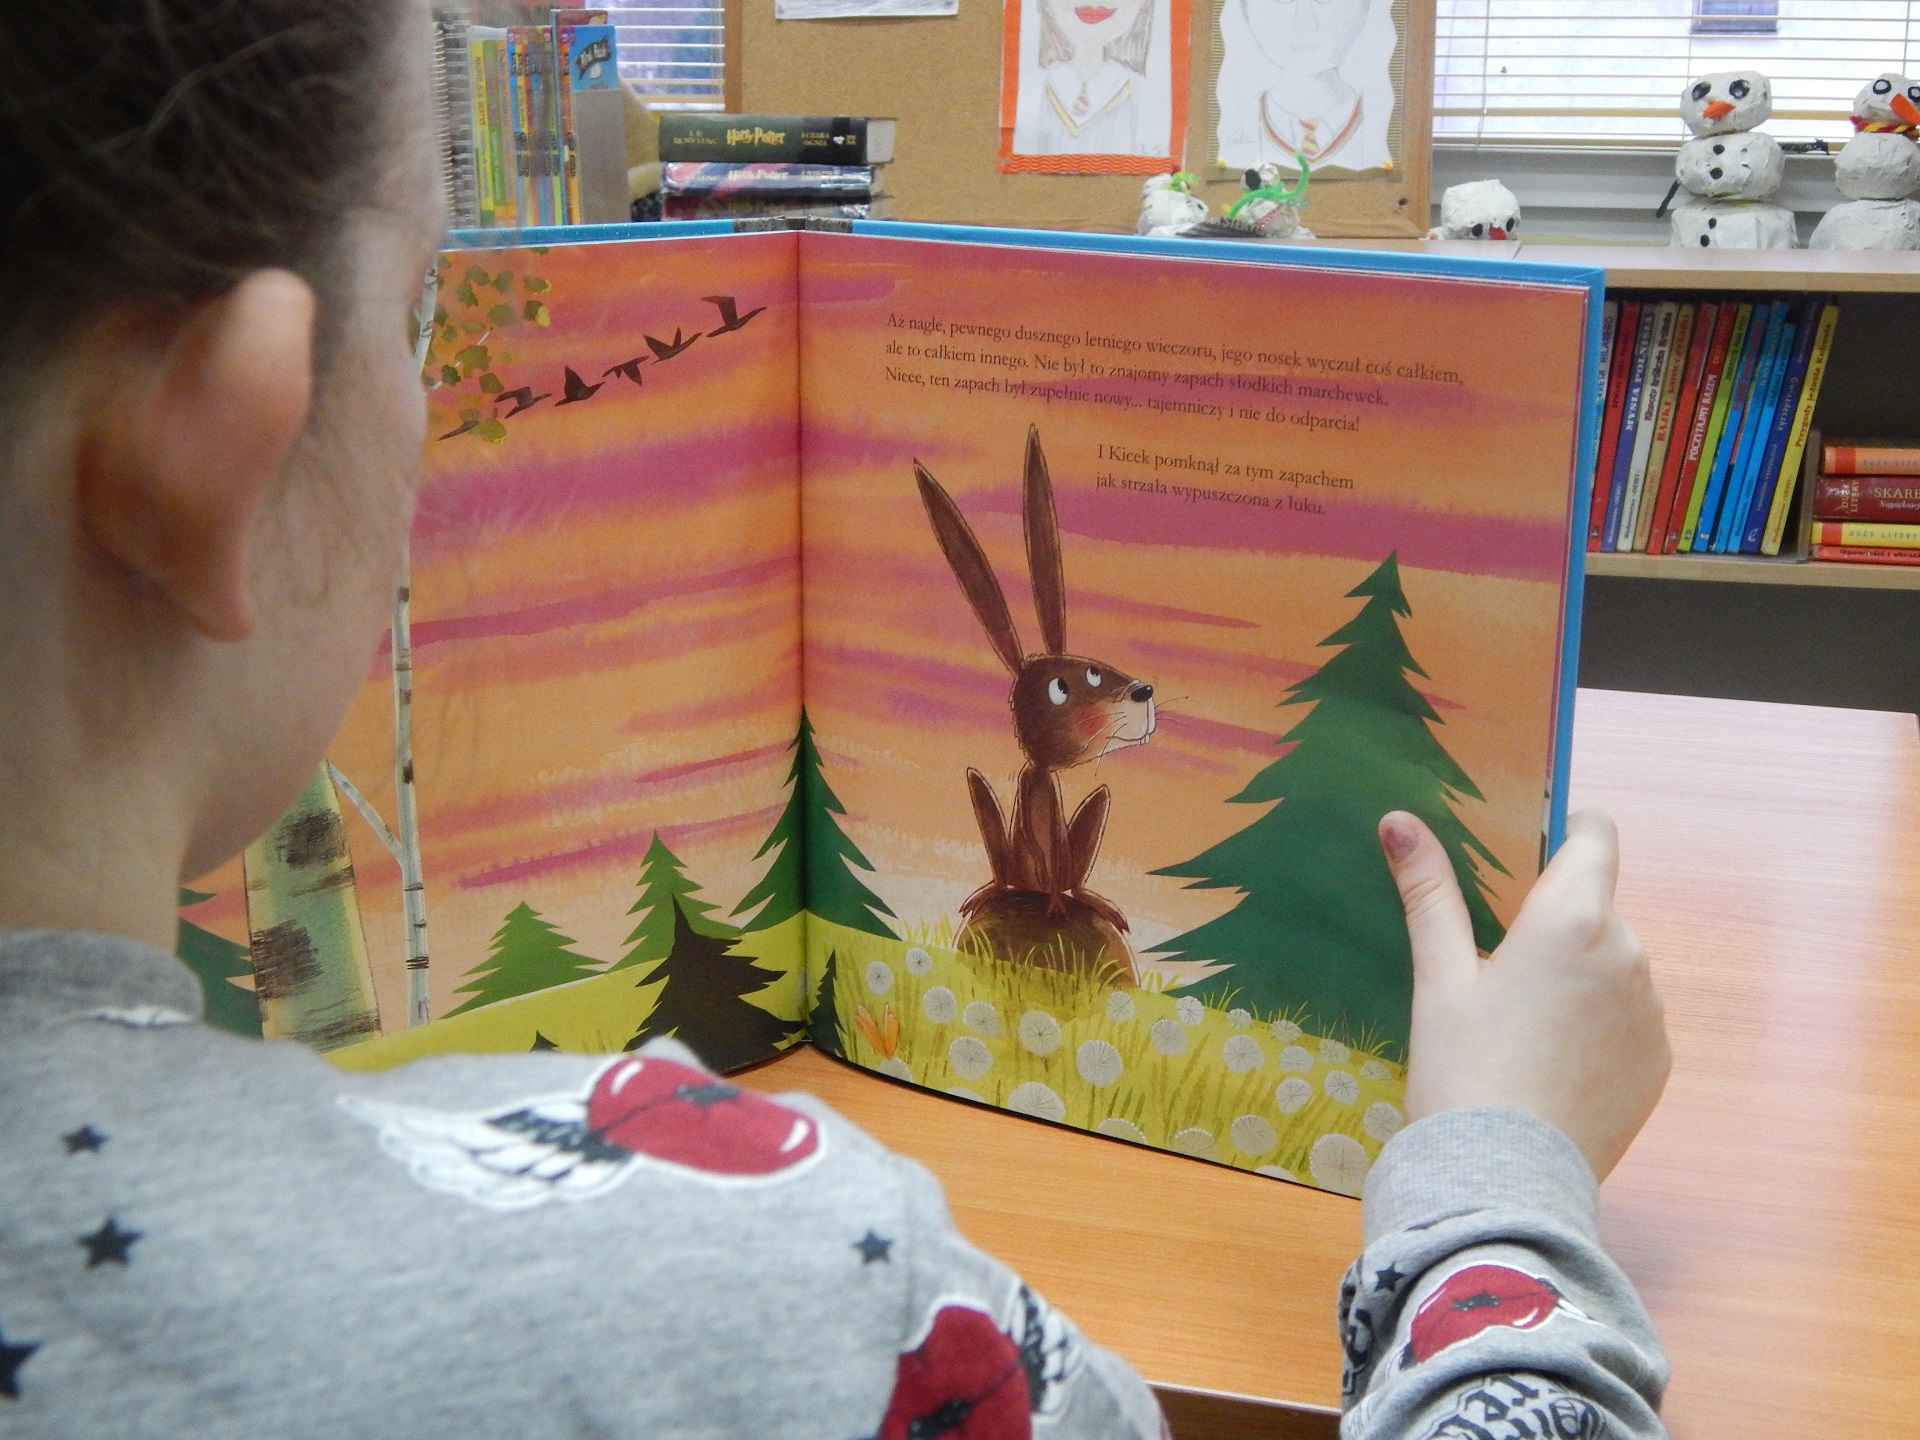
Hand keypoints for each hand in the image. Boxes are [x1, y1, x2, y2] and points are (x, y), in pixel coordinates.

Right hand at [1377, 809, 1670, 1179]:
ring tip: (1522, 1025)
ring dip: (1580, 973)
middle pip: (1597, 906)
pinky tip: (1551, 1062)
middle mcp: (1627, 951)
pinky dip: (1598, 1025)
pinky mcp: (1660, 1059)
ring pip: (1613, 963)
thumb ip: (1429, 893)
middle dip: (1557, 921)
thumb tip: (1399, 821)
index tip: (1533, 851)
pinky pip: (1629, 1018)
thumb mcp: (1439, 977)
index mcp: (1572, 918)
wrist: (1504, 1178)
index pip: (1596, 837)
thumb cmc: (1462, 1067)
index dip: (1569, 831)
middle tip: (1499, 965)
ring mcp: (1651, 1009)